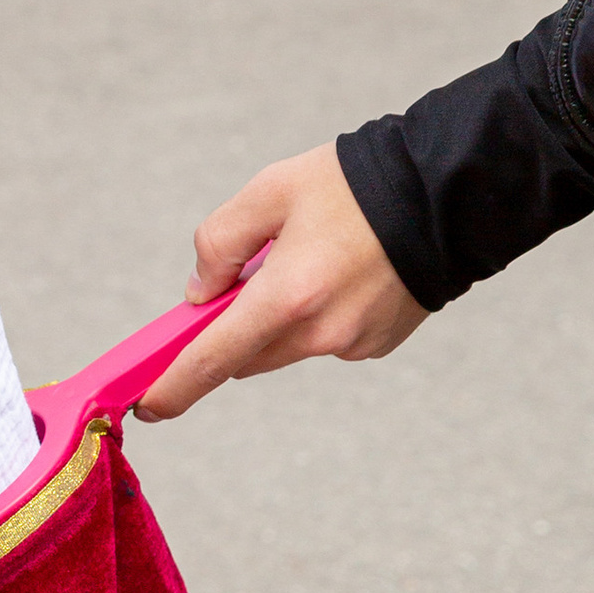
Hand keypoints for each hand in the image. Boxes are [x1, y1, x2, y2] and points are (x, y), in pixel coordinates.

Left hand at [135, 143, 428, 418]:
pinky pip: (326, 339)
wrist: (447, 195)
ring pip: (287, 345)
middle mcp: (320, 334)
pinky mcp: (377, 345)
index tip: (147, 406)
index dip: (174, 387)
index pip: (213, 359)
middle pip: (248, 355)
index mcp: (287, 297)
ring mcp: (352, 345)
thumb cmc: (355, 186)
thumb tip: (202, 292)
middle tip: (235, 284)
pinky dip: (318, 315)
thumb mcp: (271, 191)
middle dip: (232, 330)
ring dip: (279, 317)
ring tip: (310, 256)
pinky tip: (343, 271)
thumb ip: (220, 241)